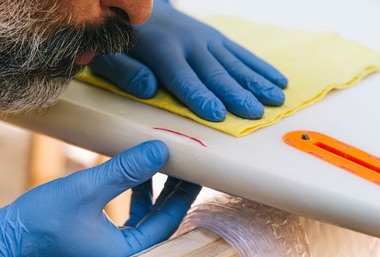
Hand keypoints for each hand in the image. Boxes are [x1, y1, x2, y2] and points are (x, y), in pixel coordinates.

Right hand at [0, 141, 200, 256]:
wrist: (5, 241)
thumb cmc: (40, 222)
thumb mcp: (86, 190)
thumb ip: (125, 171)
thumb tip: (159, 150)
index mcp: (126, 255)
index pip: (167, 222)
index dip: (183, 194)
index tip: (195, 171)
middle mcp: (124, 256)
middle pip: (161, 220)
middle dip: (173, 192)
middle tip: (183, 165)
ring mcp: (113, 250)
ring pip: (147, 218)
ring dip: (154, 192)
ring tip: (160, 165)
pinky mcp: (103, 241)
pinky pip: (131, 218)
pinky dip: (136, 197)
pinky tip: (136, 177)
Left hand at [90, 0, 287, 121]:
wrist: (142, 4)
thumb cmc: (121, 35)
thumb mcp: (110, 53)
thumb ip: (125, 71)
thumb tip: (148, 88)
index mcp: (161, 48)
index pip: (183, 78)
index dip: (200, 97)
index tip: (219, 115)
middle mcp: (189, 42)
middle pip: (215, 72)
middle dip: (237, 94)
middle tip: (257, 113)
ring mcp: (206, 37)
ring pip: (235, 62)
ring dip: (256, 82)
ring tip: (277, 99)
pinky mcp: (216, 37)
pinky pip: (241, 52)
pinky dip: (260, 66)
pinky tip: (277, 78)